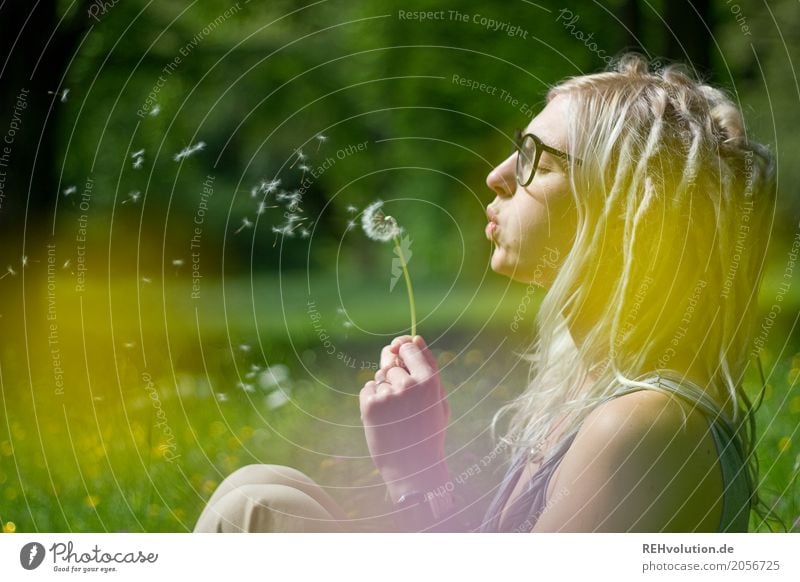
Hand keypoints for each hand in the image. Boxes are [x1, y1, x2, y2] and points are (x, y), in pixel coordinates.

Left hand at [359, 335, 450, 499]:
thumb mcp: (438, 399)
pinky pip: (367, 389)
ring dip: (383, 389)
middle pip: (392, 362)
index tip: (402, 358)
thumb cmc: (428, 431)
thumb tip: (414, 337)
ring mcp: (388, 394)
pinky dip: (372, 400)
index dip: (404, 350)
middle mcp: (409, 384)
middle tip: (404, 402)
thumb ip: (428, 366)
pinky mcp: (370, 404)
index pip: (410, 346)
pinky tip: (383, 418)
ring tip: (395, 415)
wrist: (413, 468)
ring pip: (379, 377)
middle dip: (394, 375)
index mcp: (430, 380)